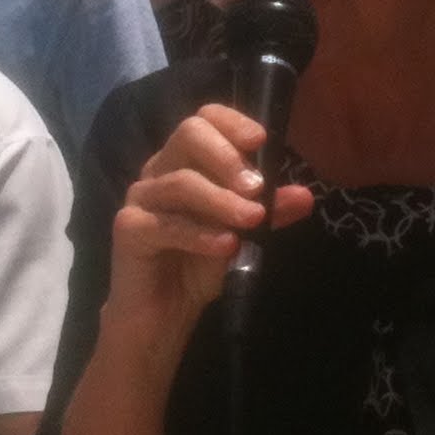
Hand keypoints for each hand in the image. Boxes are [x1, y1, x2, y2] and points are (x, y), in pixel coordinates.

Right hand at [105, 103, 313, 350]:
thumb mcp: (243, 235)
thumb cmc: (200, 265)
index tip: (261, 139)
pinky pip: (166, 224)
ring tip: (253, 220)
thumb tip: (304, 195)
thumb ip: (270, 212)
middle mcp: (160, 170)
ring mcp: (141, 198)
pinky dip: (201, 234)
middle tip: (257, 187)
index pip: (205, 119)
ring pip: (181, 182)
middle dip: (227, 156)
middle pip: (188, 134)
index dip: (232, 122)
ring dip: (222, 200)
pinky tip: (227, 245)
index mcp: (186, 161)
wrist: (165, 315)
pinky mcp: (130, 229)